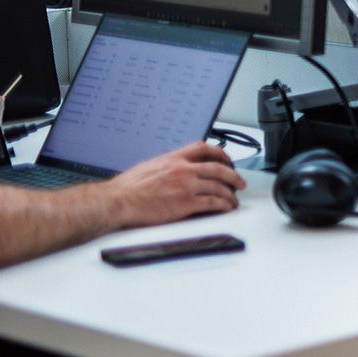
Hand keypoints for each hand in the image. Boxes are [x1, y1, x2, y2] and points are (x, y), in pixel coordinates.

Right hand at [105, 142, 246, 228]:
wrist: (117, 201)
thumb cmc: (127, 188)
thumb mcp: (149, 166)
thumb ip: (167, 166)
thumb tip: (173, 169)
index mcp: (174, 158)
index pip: (203, 148)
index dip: (220, 152)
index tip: (227, 159)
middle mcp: (184, 169)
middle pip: (219, 168)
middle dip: (234, 176)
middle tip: (240, 182)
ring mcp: (186, 186)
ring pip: (219, 186)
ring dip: (230, 194)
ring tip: (234, 200)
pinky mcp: (186, 203)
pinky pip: (213, 203)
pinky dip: (223, 205)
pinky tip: (226, 208)